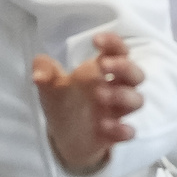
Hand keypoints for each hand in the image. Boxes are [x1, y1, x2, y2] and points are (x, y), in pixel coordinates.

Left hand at [31, 34, 143, 176]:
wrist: (64, 136)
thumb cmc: (63, 101)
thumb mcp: (49, 84)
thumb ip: (44, 71)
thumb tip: (38, 75)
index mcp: (101, 70)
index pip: (118, 51)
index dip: (113, 42)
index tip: (95, 40)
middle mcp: (115, 88)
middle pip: (136, 74)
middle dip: (124, 67)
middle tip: (102, 65)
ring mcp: (118, 111)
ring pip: (137, 100)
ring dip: (122, 95)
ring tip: (99, 95)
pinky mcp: (116, 133)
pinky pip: (129, 131)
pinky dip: (121, 129)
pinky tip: (104, 126)